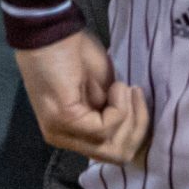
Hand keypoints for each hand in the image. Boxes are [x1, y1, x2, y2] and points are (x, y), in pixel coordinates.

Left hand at [15, 28, 150, 165]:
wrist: (52, 32)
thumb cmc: (75, 53)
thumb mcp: (103, 89)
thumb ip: (110, 112)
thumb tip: (126, 125)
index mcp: (72, 134)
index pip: (112, 153)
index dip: (135, 129)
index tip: (136, 97)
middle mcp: (65, 139)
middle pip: (116, 156)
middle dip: (136, 127)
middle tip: (134, 94)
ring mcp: (62, 132)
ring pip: (112, 147)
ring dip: (128, 115)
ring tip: (123, 88)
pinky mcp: (65, 120)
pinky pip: (104, 128)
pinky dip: (119, 108)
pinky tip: (115, 87)